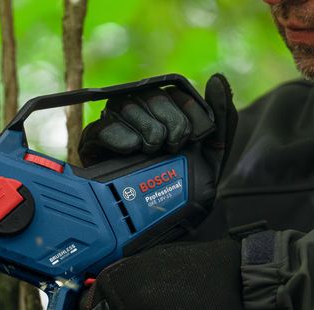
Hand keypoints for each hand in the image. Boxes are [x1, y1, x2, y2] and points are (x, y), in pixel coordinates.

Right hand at [78, 74, 237, 182]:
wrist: (161, 226)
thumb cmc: (185, 193)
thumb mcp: (212, 155)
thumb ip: (221, 117)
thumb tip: (217, 79)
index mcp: (165, 117)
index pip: (173, 91)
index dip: (188, 108)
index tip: (196, 135)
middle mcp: (139, 119)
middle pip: (149, 94)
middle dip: (170, 120)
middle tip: (174, 146)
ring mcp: (114, 131)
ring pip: (125, 105)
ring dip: (147, 127)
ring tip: (153, 150)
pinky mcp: (92, 148)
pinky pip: (101, 127)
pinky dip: (120, 135)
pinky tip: (133, 149)